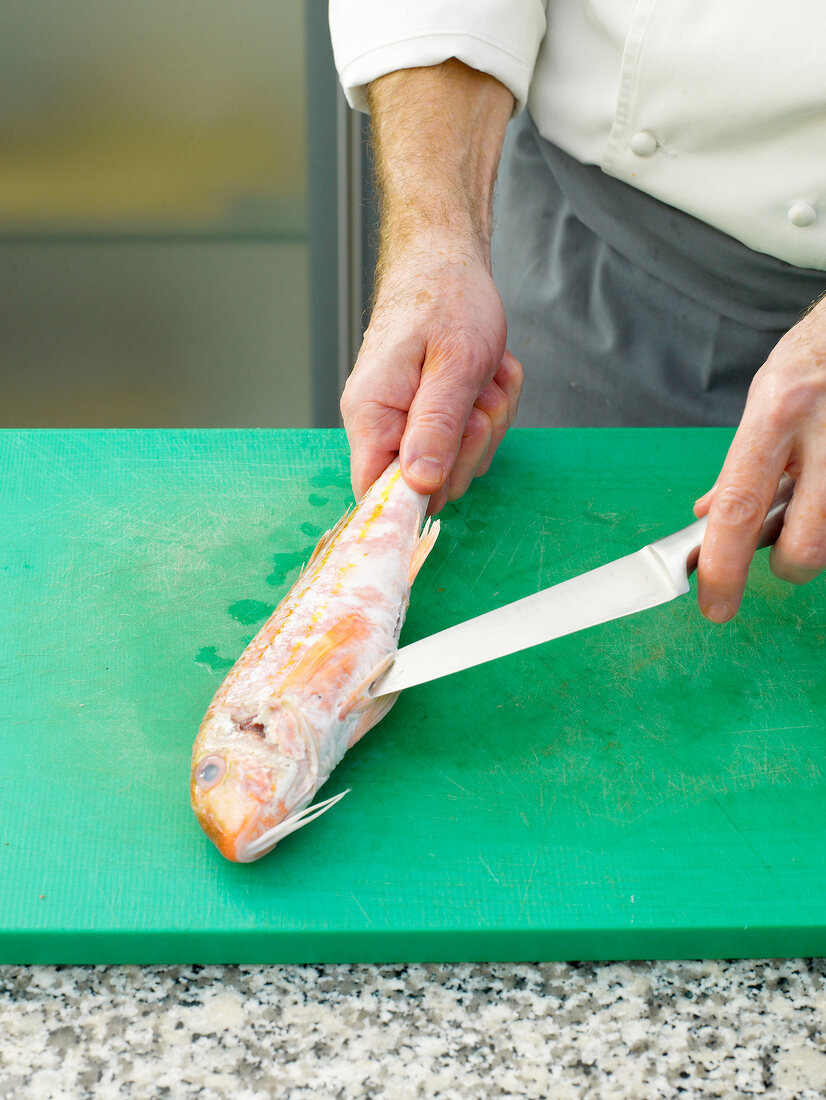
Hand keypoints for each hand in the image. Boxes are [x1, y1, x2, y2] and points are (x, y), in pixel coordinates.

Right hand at [340, 60, 517, 510]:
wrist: (445, 263)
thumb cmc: (445, 300)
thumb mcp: (455, 362)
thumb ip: (436, 426)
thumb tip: (418, 485)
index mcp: (372, 415)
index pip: (376, 493)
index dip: (414, 499)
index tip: (451, 469)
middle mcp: (382, 428)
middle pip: (433, 486)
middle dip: (473, 443)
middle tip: (479, 393)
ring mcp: (409, 426)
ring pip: (462, 464)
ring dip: (489, 420)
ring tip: (482, 373)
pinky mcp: (433, 422)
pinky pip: (474, 442)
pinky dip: (492, 408)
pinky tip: (485, 374)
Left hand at [694, 294, 825, 620]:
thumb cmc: (817, 359)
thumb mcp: (766, 400)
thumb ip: (743, 462)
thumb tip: (708, 515)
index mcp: (776, 415)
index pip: (738, 507)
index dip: (723, 565)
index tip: (714, 602)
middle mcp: (822, 433)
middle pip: (807, 543)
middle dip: (791, 564)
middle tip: (784, 549)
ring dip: (820, 535)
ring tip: (815, 494)